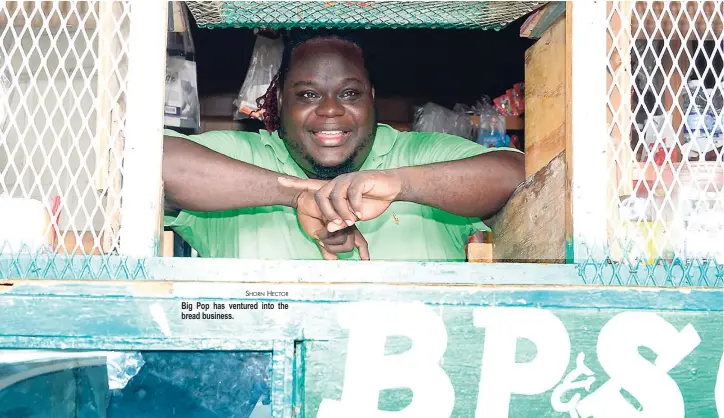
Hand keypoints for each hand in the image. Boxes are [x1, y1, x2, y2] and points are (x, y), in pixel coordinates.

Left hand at [279, 170, 403, 232]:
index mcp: (333, 189)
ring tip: (352, 220)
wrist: (391, 188)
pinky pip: (352, 194)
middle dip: (328, 213)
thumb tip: (328, 229)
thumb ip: (340, 222)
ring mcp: (348, 179)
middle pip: (321, 196)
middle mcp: (337, 182)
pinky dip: (355, 206)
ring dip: (343, 212)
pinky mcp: (360, 179)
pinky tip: (360, 213)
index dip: (294, 183)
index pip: (309, 184)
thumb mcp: (353, 215)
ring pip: (336, 196)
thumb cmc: (371, 201)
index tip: (278, 180)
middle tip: (340, 224)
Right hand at [292, 191, 369, 259]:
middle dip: (335, 247)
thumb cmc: (311, 217)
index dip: (364, 252)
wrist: (303, 202)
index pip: (360, 242)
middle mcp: (346, 226)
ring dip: (328, 240)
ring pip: (341, 240)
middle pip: (348, 245)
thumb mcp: (318, 236)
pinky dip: (325, 234)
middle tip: (324, 239)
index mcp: (346, 229)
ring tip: (321, 228)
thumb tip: (332, 260)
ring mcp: (342, 221)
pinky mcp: (334, 217)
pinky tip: (322, 227)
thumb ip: (326, 248)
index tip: (366, 260)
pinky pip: (333, 233)